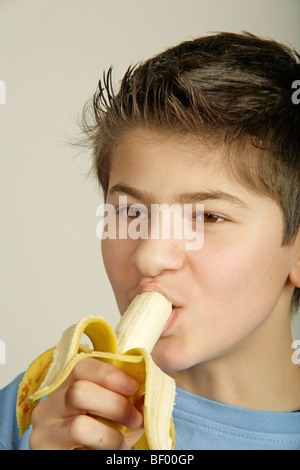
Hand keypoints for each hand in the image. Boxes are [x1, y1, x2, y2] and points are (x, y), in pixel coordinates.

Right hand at [29, 358, 143, 449]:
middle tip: (135, 418)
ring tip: (123, 443)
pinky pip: (79, 447)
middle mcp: (50, 405)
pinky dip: (104, 447)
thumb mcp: (117, 414)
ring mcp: (44, 430)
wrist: (88, 459)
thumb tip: (148, 395)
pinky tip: (112, 451)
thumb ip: (131, 401)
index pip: (82, 366)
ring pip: (78, 424)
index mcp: (67, 386)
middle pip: (79, 392)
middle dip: (115, 404)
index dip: (110, 374)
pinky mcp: (46, 450)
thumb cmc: (102, 437)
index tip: (134, 387)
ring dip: (111, 433)